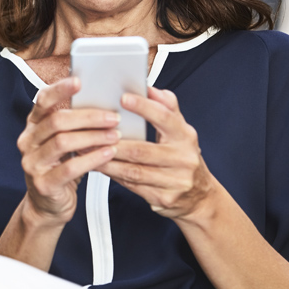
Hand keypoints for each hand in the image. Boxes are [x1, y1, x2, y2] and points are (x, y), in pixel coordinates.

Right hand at [17, 76, 120, 226]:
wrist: (48, 206)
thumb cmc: (61, 169)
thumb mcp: (64, 143)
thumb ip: (74, 124)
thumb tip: (104, 102)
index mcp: (33, 126)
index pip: (42, 100)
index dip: (60, 89)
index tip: (80, 81)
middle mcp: (28, 142)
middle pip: (57, 120)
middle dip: (88, 117)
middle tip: (113, 116)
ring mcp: (32, 163)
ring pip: (63, 142)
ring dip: (93, 136)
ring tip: (115, 135)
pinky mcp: (43, 183)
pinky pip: (70, 167)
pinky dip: (92, 158)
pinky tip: (108, 153)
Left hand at [98, 86, 215, 221]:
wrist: (199, 196)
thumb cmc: (183, 157)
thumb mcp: (181, 130)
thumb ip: (167, 108)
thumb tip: (151, 89)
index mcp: (185, 137)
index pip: (165, 118)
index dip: (144, 108)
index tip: (124, 98)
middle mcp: (183, 159)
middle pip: (143, 150)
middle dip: (115, 142)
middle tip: (94, 132)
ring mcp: (174, 181)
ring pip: (134, 171)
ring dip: (108, 161)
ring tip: (89, 151)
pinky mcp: (163, 198)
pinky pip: (132, 186)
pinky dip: (113, 175)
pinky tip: (100, 166)